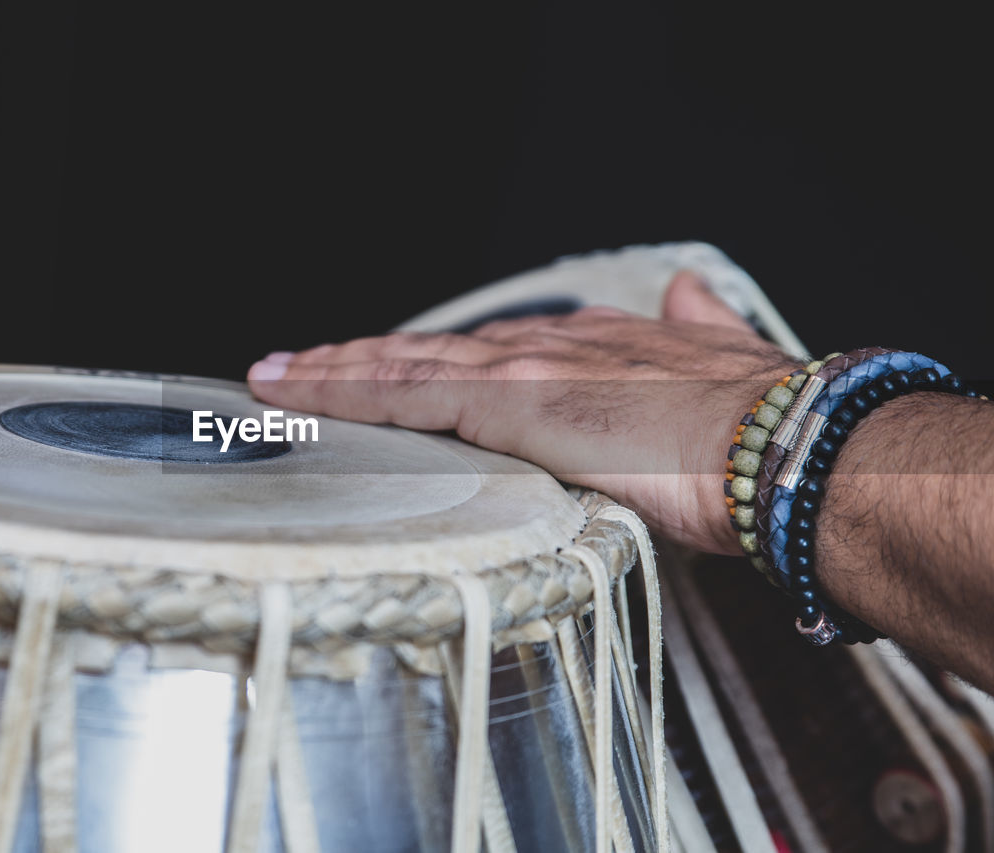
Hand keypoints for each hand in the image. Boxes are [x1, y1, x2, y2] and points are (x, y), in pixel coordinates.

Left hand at [248, 272, 802, 553]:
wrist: (784, 444)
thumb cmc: (759, 430)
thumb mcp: (721, 362)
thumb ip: (692, 326)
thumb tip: (685, 290)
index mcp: (587, 350)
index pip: (482, 357)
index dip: (426, 361)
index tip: (387, 368)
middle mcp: (544, 351)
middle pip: (425, 353)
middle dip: (356, 361)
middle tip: (292, 367)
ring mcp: (520, 373)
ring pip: (398, 367)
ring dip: (330, 371)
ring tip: (273, 377)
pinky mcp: (506, 403)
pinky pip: (401, 395)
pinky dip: (341, 392)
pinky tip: (298, 392)